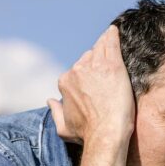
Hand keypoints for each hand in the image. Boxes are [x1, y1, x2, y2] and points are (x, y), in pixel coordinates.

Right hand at [47, 26, 134, 144]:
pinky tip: (114, 32)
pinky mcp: (112, 65)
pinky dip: (112, 36)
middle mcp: (77, 70)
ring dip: (104, 47)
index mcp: (65, 81)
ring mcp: (94, 66)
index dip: (87, 74)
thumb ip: (55, 112)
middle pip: (87, 58)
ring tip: (112, 44)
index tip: (96, 80)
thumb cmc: (87, 133)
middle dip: (96, 62)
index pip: (76, 69)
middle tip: (107, 71)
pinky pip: (111, 43)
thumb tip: (50, 101)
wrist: (106, 133)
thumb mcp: (64, 127)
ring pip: (99, 48)